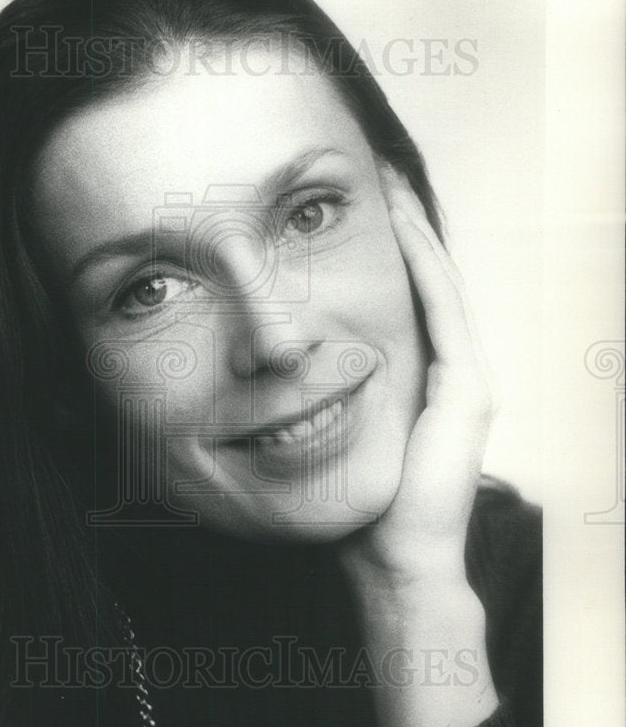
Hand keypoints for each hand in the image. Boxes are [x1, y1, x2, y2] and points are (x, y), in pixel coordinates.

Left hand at [337, 166, 499, 726]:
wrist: (386, 555)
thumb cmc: (349, 501)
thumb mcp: (321, 430)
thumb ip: (309, 391)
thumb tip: (257, 361)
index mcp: (413, 377)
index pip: (397, 295)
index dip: (378, 247)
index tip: (342, 205)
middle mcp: (444, 369)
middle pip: (422, 278)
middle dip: (397, 224)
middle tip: (373, 170)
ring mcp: (464, 376)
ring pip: (437, 281)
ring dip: (412, 227)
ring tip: (388, 178)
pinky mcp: (469, 388)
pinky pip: (443, 308)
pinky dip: (423, 261)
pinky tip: (401, 221)